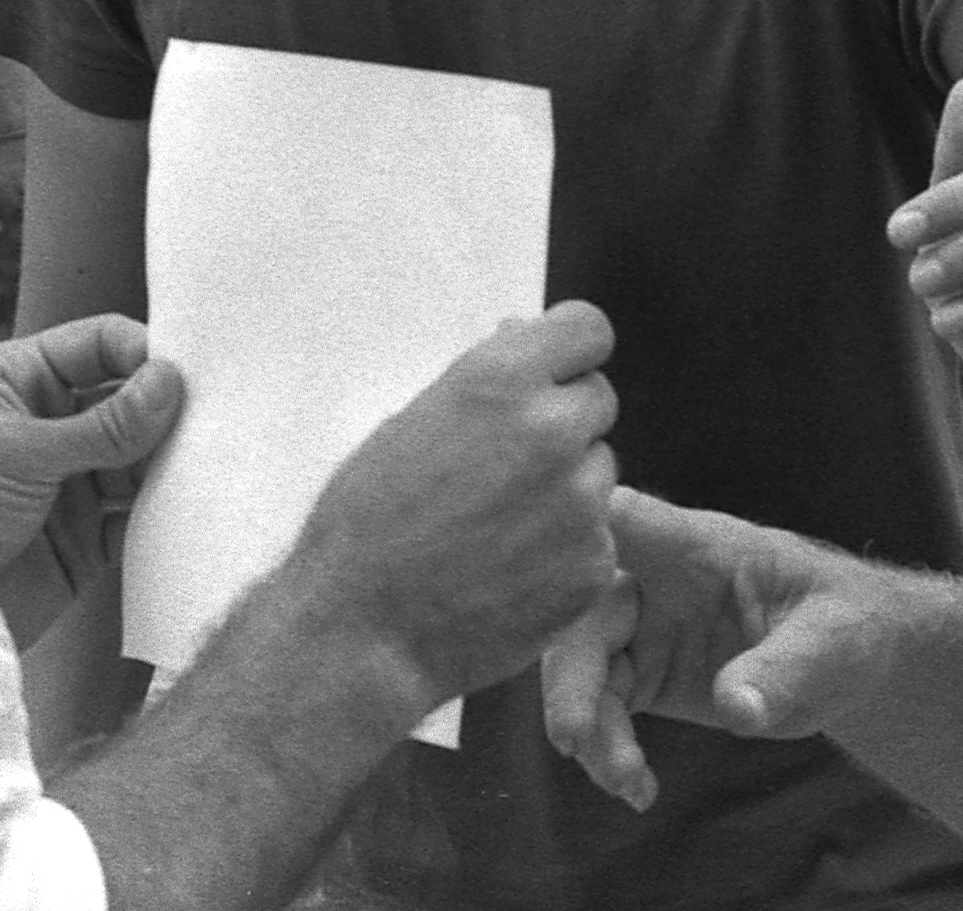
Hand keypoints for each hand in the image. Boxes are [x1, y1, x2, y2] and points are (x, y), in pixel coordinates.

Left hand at [0, 314, 182, 582]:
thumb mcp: (23, 451)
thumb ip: (103, 423)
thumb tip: (170, 381)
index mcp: (19, 381)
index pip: (97, 345)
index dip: (142, 353)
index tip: (187, 372)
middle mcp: (47, 425)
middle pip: (126, 401)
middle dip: (167, 410)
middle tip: (214, 420)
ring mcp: (67, 482)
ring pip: (137, 461)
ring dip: (168, 465)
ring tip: (206, 467)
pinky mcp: (82, 539)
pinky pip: (134, 518)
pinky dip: (159, 517)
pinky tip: (184, 513)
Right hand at [283, 301, 621, 714]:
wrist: (363, 632)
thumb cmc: (369, 524)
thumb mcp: (411, 423)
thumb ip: (483, 383)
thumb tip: (525, 341)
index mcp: (500, 380)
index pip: (588, 330)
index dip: (569, 353)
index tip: (555, 373)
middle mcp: (551, 430)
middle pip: (598, 399)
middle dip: (564, 421)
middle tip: (511, 462)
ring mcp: (580, 500)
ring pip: (599, 469)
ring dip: (567, 486)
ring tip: (500, 524)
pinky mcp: (594, 562)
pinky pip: (597, 535)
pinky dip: (566, 547)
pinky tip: (512, 567)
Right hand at [542, 489, 894, 810]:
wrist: (846, 662)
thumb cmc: (844, 623)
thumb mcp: (832, 641)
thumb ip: (785, 668)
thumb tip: (738, 709)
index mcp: (696, 546)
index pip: (626, 520)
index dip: (577, 537)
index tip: (551, 578)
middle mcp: (653, 578)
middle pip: (583, 610)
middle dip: (571, 674)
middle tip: (576, 738)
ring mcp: (641, 626)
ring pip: (580, 666)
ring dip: (590, 726)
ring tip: (628, 782)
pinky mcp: (641, 675)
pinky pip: (601, 708)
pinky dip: (606, 750)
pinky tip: (637, 788)